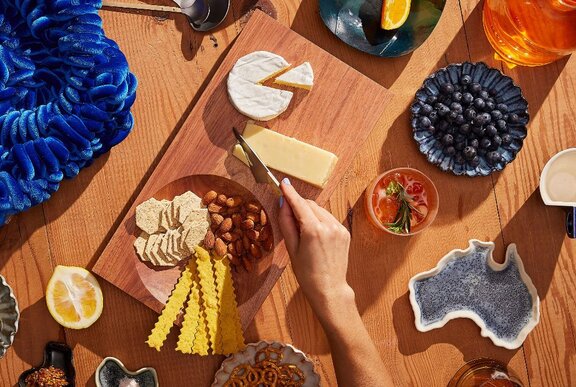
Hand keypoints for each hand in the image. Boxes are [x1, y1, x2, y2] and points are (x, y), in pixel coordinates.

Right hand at [278, 178, 354, 323]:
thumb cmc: (307, 273)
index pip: (299, 204)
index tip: (283, 183)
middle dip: (299, 206)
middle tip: (289, 218)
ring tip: (303, 233)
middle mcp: (329, 225)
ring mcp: (339, 228)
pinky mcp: (345, 232)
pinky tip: (315, 236)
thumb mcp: (291, 248)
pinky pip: (328, 218)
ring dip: (309, 213)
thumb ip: (286, 222)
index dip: (290, 193)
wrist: (329, 289)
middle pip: (310, 205)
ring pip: (320, 210)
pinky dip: (319, 220)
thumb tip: (283, 203)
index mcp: (313, 230)